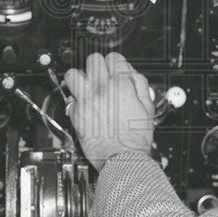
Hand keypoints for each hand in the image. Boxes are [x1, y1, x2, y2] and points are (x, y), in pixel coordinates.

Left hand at [64, 52, 154, 170]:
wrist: (123, 159)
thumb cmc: (136, 138)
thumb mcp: (148, 107)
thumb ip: (140, 84)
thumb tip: (130, 72)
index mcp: (122, 85)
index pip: (113, 57)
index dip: (114, 64)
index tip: (113, 70)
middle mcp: (102, 90)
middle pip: (93, 60)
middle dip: (97, 67)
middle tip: (99, 77)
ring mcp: (87, 101)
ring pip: (73, 74)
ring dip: (79, 79)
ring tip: (84, 87)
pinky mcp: (76, 115)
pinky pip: (70, 99)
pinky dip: (75, 103)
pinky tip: (84, 108)